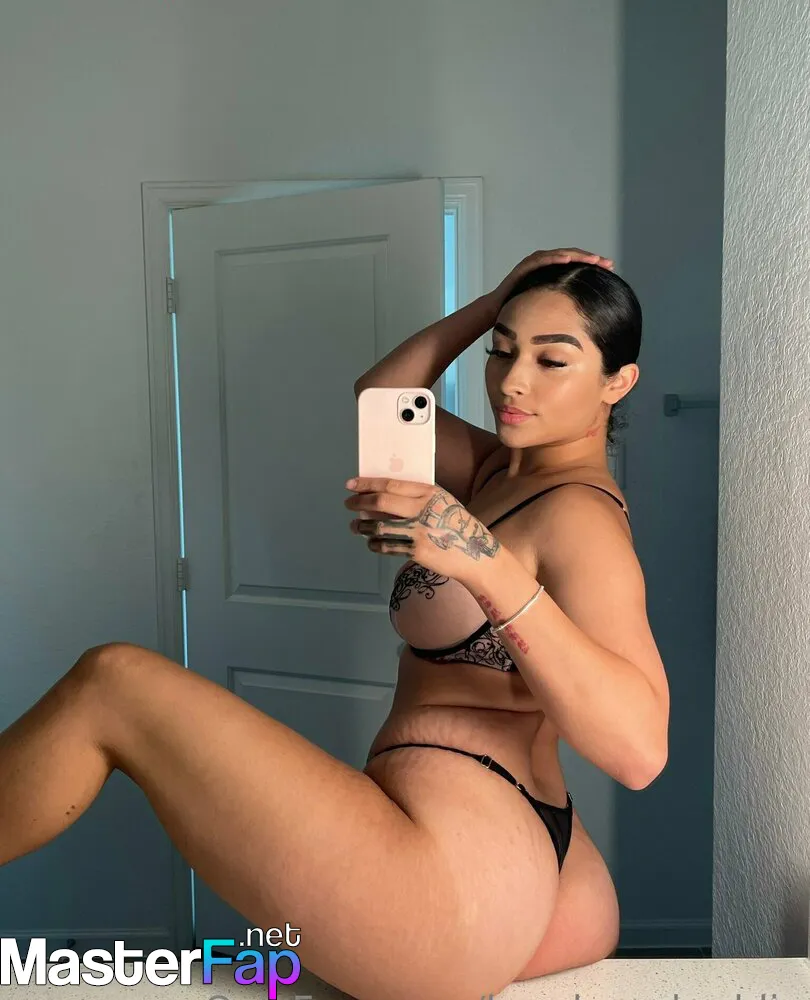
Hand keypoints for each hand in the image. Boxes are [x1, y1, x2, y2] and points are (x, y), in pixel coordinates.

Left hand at [344, 477, 500, 585]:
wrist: (476, 554)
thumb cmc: (457, 526)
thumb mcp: (443, 503)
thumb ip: (417, 498)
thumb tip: (382, 496)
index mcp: (429, 493)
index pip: (391, 484)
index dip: (367, 484)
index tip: (351, 484)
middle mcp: (423, 509)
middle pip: (381, 502)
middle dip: (359, 502)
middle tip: (349, 504)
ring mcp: (419, 531)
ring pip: (379, 525)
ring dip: (362, 526)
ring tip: (355, 526)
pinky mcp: (416, 551)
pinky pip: (386, 545)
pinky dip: (374, 543)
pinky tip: (371, 542)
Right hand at [487, 247, 614, 314]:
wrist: (497, 311)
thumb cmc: (523, 312)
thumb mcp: (550, 308)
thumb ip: (565, 306)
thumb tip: (587, 316)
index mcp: (553, 273)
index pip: (577, 265)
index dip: (594, 266)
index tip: (611, 271)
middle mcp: (545, 264)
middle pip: (573, 257)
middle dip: (591, 259)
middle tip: (608, 263)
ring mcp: (535, 263)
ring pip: (560, 255)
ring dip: (577, 256)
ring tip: (593, 259)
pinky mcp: (524, 266)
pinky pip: (541, 259)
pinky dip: (554, 258)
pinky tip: (567, 260)